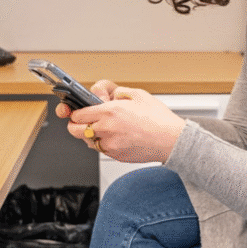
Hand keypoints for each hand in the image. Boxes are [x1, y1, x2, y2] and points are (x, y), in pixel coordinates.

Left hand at [56, 80, 185, 163]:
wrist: (172, 140)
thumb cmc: (158, 118)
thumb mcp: (138, 94)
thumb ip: (117, 91)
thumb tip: (107, 94)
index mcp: (110, 111)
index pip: (78, 113)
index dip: (76, 111)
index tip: (79, 110)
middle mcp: (106, 129)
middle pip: (74, 130)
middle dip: (75, 124)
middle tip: (82, 121)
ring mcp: (109, 145)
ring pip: (87, 141)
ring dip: (90, 134)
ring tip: (105, 128)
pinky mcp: (115, 155)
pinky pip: (101, 149)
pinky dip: (103, 143)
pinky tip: (117, 137)